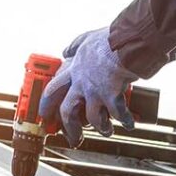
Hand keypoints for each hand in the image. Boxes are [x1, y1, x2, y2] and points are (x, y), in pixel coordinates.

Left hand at [38, 28, 138, 146]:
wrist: (125, 44)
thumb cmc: (108, 40)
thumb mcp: (86, 39)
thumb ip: (75, 46)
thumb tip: (66, 51)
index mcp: (74, 70)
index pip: (52, 90)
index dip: (46, 105)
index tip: (45, 115)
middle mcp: (82, 84)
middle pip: (67, 111)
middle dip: (70, 128)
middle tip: (74, 137)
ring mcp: (95, 92)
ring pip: (92, 119)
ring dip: (101, 128)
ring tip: (108, 131)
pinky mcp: (111, 97)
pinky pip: (118, 115)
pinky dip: (125, 121)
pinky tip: (130, 124)